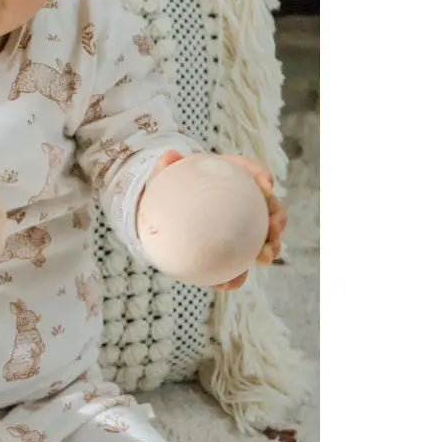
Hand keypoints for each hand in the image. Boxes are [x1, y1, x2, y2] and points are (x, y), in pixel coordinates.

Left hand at [148, 150, 286, 290]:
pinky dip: (236, 276)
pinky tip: (227, 284)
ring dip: (269, 248)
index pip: (251, 172)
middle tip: (273, 229)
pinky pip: (238, 265)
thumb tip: (169, 157)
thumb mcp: (166, 177)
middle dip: (277, 219)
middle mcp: (244, 203)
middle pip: (269, 209)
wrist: (164, 213)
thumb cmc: (170, 189)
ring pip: (264, 239)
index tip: (266, 185)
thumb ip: (167, 167)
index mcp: (232, 179)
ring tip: (263, 257)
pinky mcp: (232, 252)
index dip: (261, 176)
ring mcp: (242, 229)